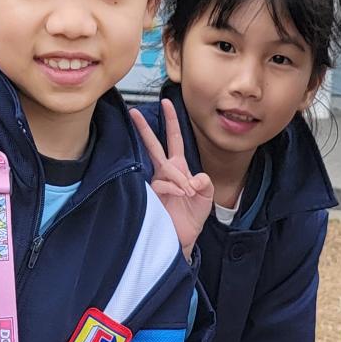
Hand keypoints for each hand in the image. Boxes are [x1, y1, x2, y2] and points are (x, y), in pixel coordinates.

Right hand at [130, 100, 214, 254]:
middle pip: (153, 145)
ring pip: (165, 167)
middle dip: (144, 128)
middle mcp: (165, 172)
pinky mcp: (152, 195)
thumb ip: (204, 182)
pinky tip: (181, 195)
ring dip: (178, 177)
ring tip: (189, 192)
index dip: (171, 121)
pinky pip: (163, 183)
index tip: (167, 102)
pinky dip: (175, 188)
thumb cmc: (191, 217)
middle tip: (134, 111)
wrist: (183, 238)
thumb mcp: (206, 196)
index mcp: (178, 167)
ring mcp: (157, 182)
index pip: (173, 139)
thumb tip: (194, 177)